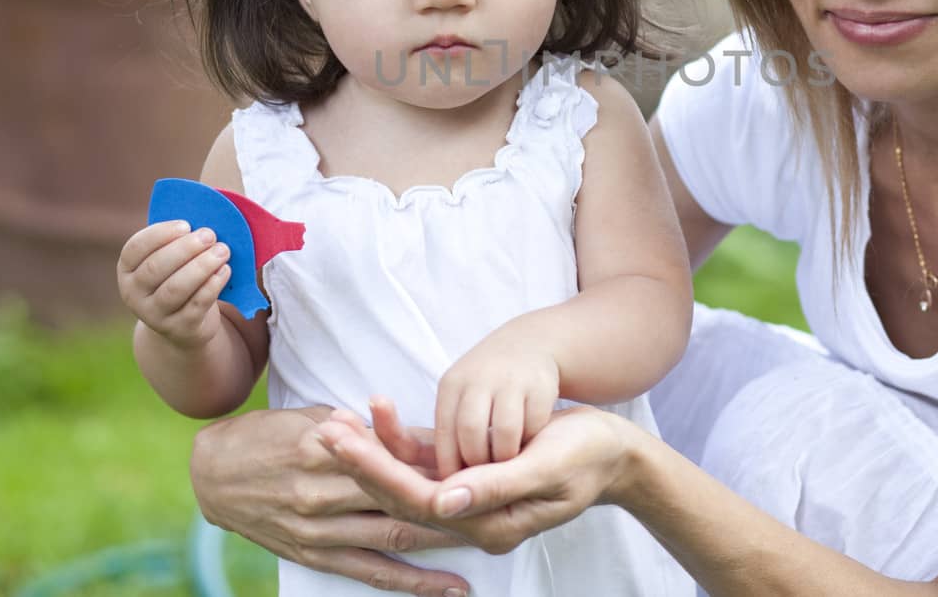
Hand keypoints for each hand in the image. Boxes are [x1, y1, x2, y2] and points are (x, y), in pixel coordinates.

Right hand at [116, 220, 230, 347]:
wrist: (185, 324)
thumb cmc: (179, 277)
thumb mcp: (171, 260)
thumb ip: (178, 239)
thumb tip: (206, 211)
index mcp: (127, 270)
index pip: (135, 248)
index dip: (160, 234)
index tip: (186, 224)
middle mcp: (134, 294)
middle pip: (156, 268)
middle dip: (185, 248)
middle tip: (210, 234)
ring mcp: (154, 315)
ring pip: (176, 288)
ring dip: (202, 266)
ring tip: (223, 251)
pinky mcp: (179, 329)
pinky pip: (196, 305)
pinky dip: (212, 285)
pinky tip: (225, 270)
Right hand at [191, 406, 470, 594]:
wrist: (213, 473)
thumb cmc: (272, 435)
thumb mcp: (318, 416)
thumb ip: (369, 431)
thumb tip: (425, 440)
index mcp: (327, 445)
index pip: (398, 454)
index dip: (442, 460)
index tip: (483, 460)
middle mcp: (324, 490)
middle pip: (404, 496)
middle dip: (454, 500)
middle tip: (502, 501)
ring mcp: (319, 528)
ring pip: (396, 535)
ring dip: (446, 539)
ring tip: (492, 538)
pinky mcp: (314, 555)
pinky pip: (371, 572)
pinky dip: (414, 583)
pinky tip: (450, 588)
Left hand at [319, 400, 637, 555]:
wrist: (616, 452)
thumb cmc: (588, 455)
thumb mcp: (546, 469)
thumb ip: (493, 487)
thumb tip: (441, 502)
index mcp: (486, 524)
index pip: (417, 502)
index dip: (377, 472)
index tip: (344, 444)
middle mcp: (470, 517)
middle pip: (401, 492)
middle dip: (360, 462)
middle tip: (321, 432)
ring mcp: (467, 497)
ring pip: (406, 476)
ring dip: (371, 449)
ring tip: (334, 420)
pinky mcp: (469, 474)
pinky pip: (424, 461)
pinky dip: (398, 438)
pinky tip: (375, 414)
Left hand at [433, 332, 559, 474]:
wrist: (529, 346)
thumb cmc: (488, 387)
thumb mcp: (461, 398)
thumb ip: (455, 437)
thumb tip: (444, 487)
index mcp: (452, 384)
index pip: (444, 433)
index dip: (449, 464)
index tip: (454, 486)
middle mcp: (480, 379)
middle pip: (471, 433)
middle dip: (477, 463)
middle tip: (483, 478)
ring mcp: (512, 380)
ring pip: (505, 431)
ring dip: (505, 456)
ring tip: (506, 466)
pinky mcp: (541, 385)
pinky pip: (534, 425)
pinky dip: (530, 440)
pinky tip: (528, 444)